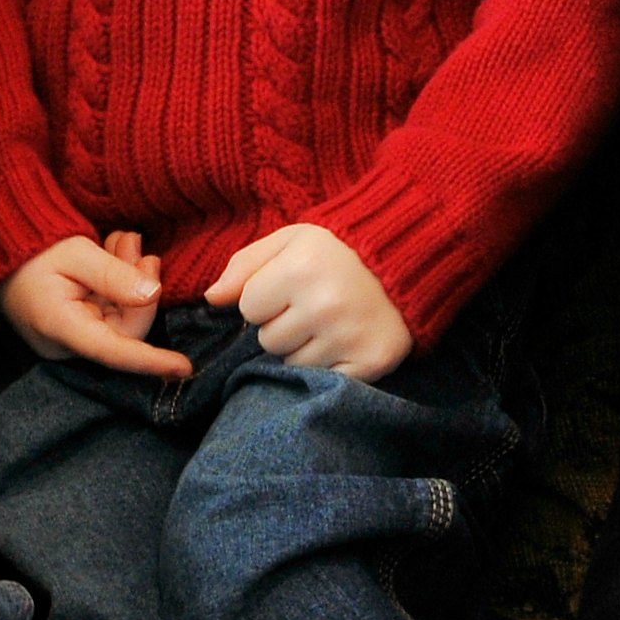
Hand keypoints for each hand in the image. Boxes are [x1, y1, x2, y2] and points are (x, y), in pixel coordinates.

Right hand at [0, 232, 189, 376]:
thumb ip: (114, 273)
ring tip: (124, 240)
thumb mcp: (74, 252)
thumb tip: (154, 292)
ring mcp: (73, 339)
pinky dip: (120, 284)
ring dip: (131, 279)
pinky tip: (116, 251)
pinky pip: (111, 313)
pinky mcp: (78, 328)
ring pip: (121, 318)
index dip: (151, 361)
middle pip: (125, 329)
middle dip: (140, 287)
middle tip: (136, 243)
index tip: (184, 367)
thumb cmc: (32, 250)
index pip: (114, 352)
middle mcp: (68, 343)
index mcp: (62, 327)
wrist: (0, 250)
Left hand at [205, 223, 411, 378]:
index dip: (265, 298)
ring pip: (293, 363)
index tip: (290, 287)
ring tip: (329, 322)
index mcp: (300, 269)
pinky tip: (344, 340)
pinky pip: (323, 379)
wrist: (407, 261)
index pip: (249, 308)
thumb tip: (212, 299)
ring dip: (304, 347)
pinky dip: (330, 365)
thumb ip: (245, 265)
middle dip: (283, 324)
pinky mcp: (370, 362)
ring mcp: (349, 337)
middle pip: (269, 340)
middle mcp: (325, 306)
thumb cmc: (339, 250)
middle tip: (312, 305)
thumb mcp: (290, 240)